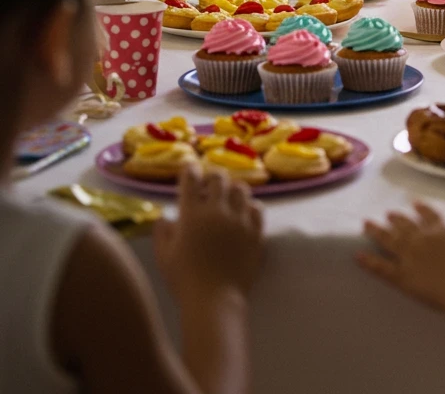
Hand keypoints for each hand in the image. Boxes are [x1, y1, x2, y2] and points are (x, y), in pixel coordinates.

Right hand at [154, 167, 262, 301]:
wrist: (214, 300)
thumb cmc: (184, 280)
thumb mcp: (164, 256)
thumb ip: (162, 232)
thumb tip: (165, 217)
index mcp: (192, 214)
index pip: (191, 179)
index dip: (189, 170)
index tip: (189, 170)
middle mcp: (217, 211)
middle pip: (219, 177)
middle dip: (212, 176)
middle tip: (209, 184)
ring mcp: (239, 220)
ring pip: (241, 189)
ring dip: (232, 190)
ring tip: (227, 199)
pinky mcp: (256, 231)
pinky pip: (257, 208)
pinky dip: (250, 207)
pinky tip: (243, 214)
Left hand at [358, 202, 444, 312]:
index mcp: (440, 229)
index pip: (427, 213)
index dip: (420, 208)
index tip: (414, 204)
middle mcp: (421, 238)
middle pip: (404, 224)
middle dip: (395, 218)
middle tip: (387, 214)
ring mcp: (410, 256)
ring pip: (388, 240)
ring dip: (376, 231)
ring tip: (366, 224)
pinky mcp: (403, 276)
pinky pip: (381, 267)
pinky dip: (368, 261)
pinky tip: (357, 256)